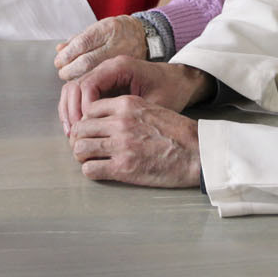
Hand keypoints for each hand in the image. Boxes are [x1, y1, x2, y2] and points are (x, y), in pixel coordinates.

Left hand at [53, 15, 147, 81]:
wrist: (144, 37)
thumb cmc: (119, 31)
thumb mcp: (98, 28)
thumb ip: (78, 39)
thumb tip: (60, 49)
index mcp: (108, 29)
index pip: (82, 43)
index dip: (67, 55)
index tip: (59, 61)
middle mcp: (116, 43)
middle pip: (87, 61)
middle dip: (70, 70)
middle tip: (62, 72)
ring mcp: (123, 58)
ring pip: (95, 73)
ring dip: (78, 78)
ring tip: (71, 78)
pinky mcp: (127, 71)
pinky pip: (106, 81)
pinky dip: (91, 83)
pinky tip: (85, 84)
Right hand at [59, 56, 211, 133]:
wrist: (179, 80)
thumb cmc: (170, 90)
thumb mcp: (156, 102)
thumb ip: (134, 112)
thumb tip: (110, 130)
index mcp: (119, 66)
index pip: (88, 84)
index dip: (83, 108)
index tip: (85, 128)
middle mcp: (107, 67)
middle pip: (75, 85)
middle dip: (72, 111)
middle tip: (74, 135)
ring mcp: (103, 74)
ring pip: (73, 90)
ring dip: (69, 111)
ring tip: (72, 134)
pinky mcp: (102, 84)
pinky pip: (81, 95)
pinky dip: (75, 110)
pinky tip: (77, 128)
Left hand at [69, 95, 201, 186]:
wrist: (197, 152)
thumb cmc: (178, 133)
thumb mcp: (151, 108)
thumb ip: (128, 112)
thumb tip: (107, 121)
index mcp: (126, 105)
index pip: (89, 110)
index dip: (86, 122)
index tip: (90, 131)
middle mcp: (119, 123)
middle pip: (81, 129)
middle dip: (80, 139)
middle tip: (86, 147)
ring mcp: (120, 145)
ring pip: (80, 148)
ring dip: (82, 155)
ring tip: (90, 159)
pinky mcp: (123, 168)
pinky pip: (90, 169)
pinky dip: (90, 171)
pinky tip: (99, 170)